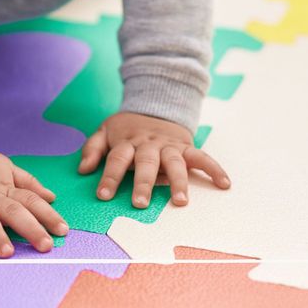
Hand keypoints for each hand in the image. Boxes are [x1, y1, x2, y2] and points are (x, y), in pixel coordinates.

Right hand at [0, 150, 67, 259]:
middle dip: (31, 228)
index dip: (48, 214)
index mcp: (4, 186)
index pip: (31, 200)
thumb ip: (28, 182)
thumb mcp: (5, 166)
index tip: (63, 230)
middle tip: (45, 246)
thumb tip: (51, 196)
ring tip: (7, 253)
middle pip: (12, 210)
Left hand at [77, 111, 230, 208]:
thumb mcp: (105, 130)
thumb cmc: (127, 127)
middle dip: (144, 183)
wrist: (155, 103)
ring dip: (178, 181)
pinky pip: (202, 156)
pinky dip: (214, 169)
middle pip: (146, 163)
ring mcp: (169, 145)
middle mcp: (149, 144)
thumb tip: (83, 169)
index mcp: (128, 142)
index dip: (109, 177)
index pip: (117, 159)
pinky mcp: (186, 146)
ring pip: (175, 163)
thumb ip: (93, 149)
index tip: (103, 195)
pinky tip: (224, 183)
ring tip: (181, 201)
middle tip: (140, 203)